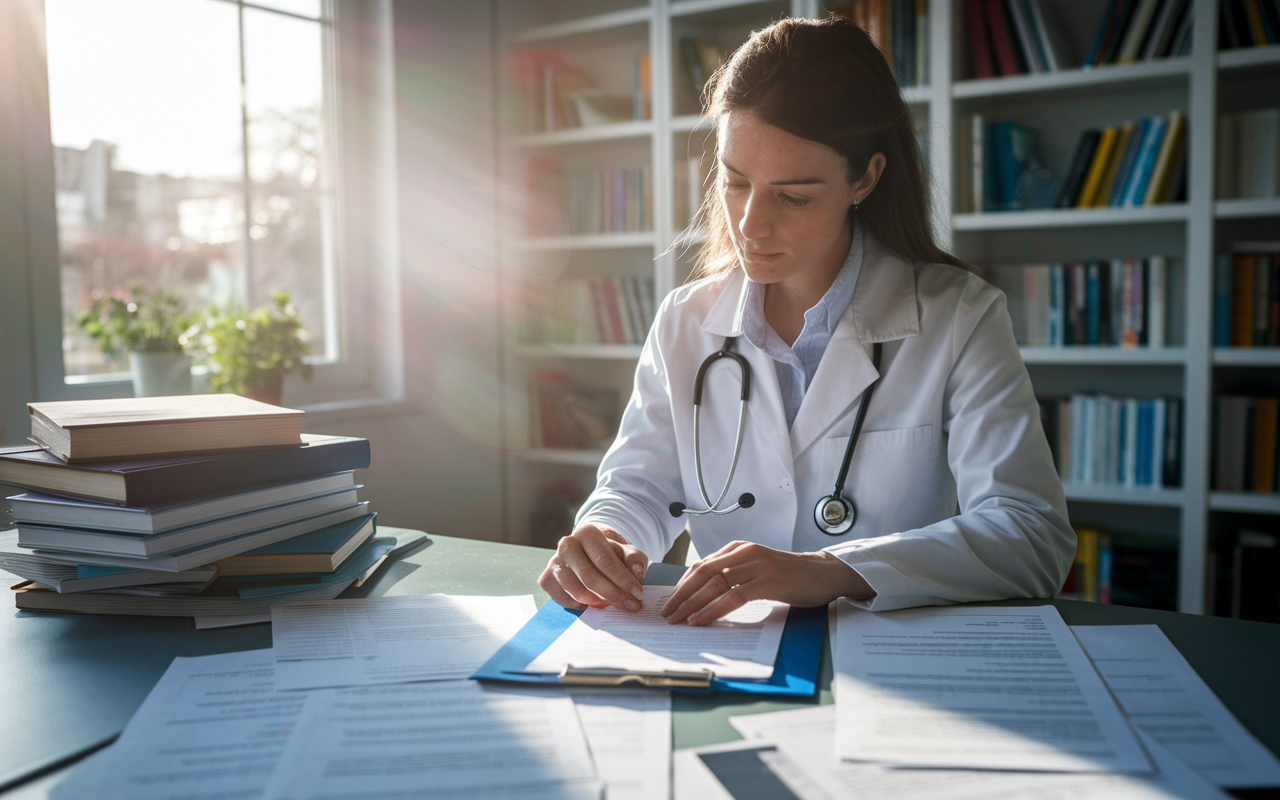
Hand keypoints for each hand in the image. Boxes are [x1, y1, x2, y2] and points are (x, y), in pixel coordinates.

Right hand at [538, 525, 649, 611]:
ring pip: (576, 592)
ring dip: (597, 603)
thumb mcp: (628, 552)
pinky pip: (563, 600)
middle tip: (631, 606)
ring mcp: (554, 562)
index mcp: (587, 533)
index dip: (623, 581)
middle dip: (613, 595)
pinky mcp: (547, 579)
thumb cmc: (611, 554)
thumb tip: (636, 571)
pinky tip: (592, 603)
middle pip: (590, 578)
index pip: (605, 561)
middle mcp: (567, 545)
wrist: (590, 553)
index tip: (637, 594)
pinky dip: (580, 606)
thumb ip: (635, 559)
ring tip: (612, 604)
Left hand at [660, 541, 873, 625]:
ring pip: (714, 583)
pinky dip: (713, 609)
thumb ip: (734, 574)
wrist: (823, 573)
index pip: (701, 565)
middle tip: (667, 612)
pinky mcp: (766, 581)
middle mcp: (744, 553)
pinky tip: (701, 620)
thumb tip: (705, 593)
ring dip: (692, 603)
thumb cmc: (790, 574)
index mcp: (738, 548)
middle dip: (681, 594)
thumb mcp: (757, 568)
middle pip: (702, 573)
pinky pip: (732, 596)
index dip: (682, 584)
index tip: (670, 601)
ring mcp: (755, 566)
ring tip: (678, 619)